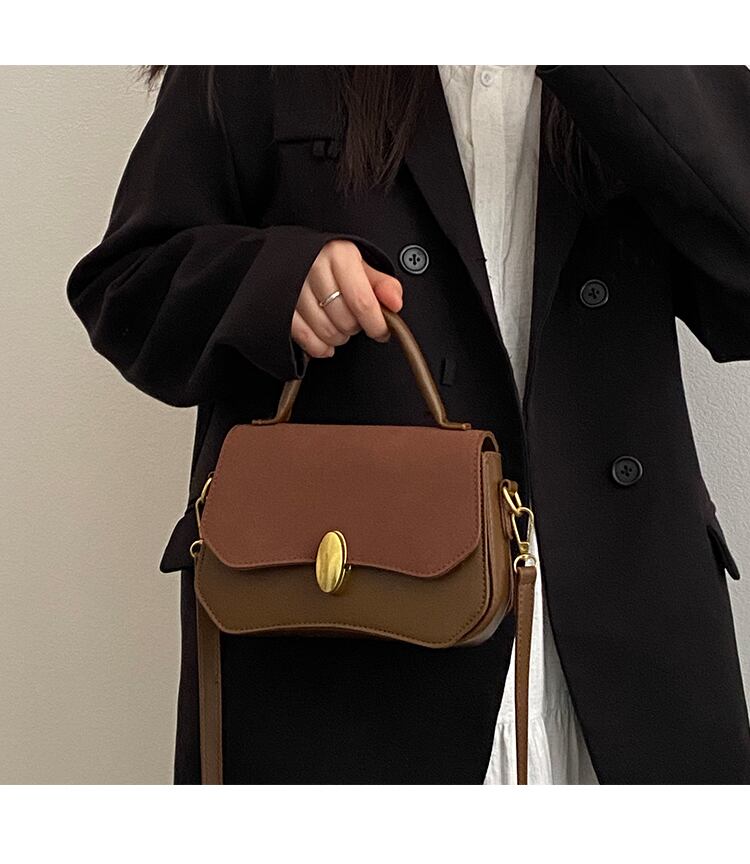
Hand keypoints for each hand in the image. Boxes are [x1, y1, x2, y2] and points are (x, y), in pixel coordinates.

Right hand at [291, 240, 402, 357]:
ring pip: (326, 332)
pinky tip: (325, 341)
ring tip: (339, 325)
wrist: (294, 256)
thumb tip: (395, 303)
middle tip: (354, 319)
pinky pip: (305, 338)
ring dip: (338, 337)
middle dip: (356, 327)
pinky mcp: (280, 307)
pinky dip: (319, 346)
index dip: (376, 323)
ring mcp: (294, 289)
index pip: (362, 301)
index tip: (381, 331)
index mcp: (338, 255)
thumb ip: (382, 285)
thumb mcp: (360, 266)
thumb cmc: (332, 263)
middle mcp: (313, 269)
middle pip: (345, 320)